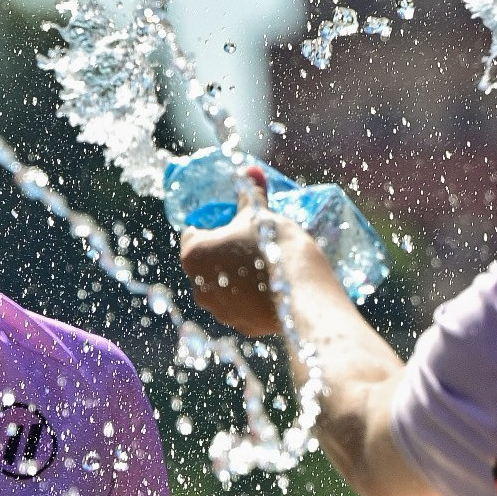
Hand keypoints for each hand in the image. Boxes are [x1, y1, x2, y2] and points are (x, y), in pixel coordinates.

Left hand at [179, 179, 329, 341]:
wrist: (303, 292)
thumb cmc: (274, 246)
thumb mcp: (261, 214)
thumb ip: (251, 194)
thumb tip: (251, 169)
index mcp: (194, 255)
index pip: (193, 233)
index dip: (213, 225)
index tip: (232, 224)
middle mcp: (199, 287)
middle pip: (205, 263)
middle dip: (223, 253)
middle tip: (249, 243)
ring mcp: (220, 311)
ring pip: (222, 287)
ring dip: (235, 278)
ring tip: (263, 266)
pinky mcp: (242, 326)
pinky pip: (242, 307)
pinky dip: (251, 299)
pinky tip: (271, 288)